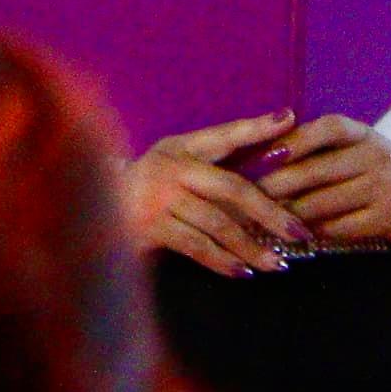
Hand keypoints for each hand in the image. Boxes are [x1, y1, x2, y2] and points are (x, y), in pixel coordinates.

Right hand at [129, 113, 308, 276]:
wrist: (90, 208)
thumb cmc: (148, 185)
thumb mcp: (175, 160)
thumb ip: (217, 158)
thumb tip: (274, 139)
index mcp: (180, 148)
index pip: (223, 136)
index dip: (255, 128)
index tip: (288, 119)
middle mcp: (170, 169)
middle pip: (231, 188)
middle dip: (270, 212)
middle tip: (299, 233)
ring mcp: (158, 199)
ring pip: (216, 223)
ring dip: (250, 246)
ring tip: (277, 263)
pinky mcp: (148, 227)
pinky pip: (194, 246)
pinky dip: (221, 261)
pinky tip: (242, 272)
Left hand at [259, 114, 390, 254]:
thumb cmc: (373, 175)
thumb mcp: (353, 153)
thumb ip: (316, 150)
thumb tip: (255, 156)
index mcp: (364, 134)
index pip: (329, 128)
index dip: (296, 140)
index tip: (264, 156)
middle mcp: (378, 155)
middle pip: (316, 170)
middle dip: (275, 186)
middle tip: (244, 198)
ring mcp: (388, 185)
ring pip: (323, 203)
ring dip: (288, 214)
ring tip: (260, 220)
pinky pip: (341, 227)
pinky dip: (315, 232)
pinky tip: (298, 235)